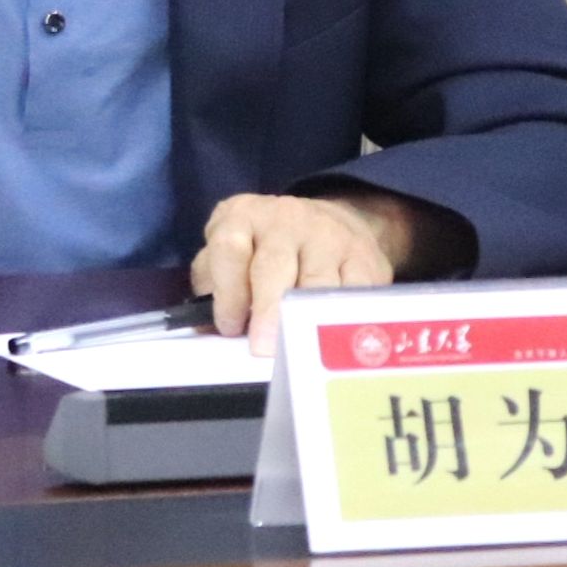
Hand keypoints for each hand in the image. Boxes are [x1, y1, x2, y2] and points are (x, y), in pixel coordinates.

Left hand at [191, 192, 403, 355]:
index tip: (230, 326)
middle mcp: (286, 220)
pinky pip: (356, 293)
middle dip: (267, 310)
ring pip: (317, 283)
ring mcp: (329, 236)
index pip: (229, 248)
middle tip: (263, 349)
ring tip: (296, 349)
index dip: (228, 291)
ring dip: (305, 320)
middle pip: (273, 266)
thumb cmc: (268, 247)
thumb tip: (202, 326)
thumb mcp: (232, 250)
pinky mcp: (364, 257)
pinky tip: (334, 340)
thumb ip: (212, 283)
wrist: (332, 221)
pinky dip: (344, 319)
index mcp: (243, 216)